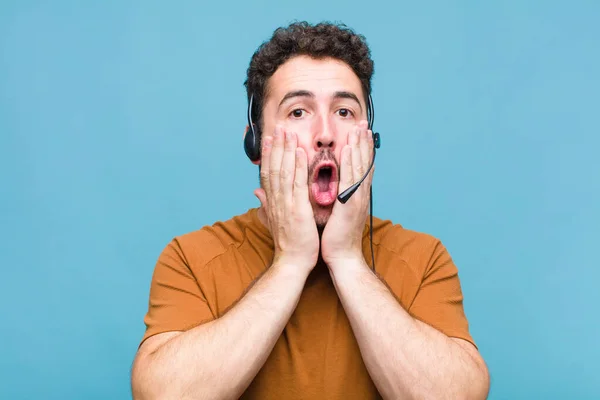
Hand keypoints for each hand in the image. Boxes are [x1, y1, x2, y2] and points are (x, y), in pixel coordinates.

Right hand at [254, 126, 319, 272]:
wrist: (293, 263)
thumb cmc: (289, 244)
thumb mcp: (274, 221)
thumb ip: (265, 204)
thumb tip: (256, 192)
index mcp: (272, 202)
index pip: (268, 173)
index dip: (268, 155)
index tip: (269, 139)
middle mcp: (276, 200)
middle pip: (274, 168)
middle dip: (276, 146)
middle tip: (278, 127)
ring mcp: (286, 204)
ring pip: (284, 172)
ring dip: (286, 150)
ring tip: (288, 133)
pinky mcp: (297, 209)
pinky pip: (297, 184)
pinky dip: (298, 167)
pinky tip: (300, 153)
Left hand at [321, 120, 373, 268]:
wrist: (341, 256)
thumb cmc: (335, 237)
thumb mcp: (335, 213)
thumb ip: (334, 196)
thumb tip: (332, 185)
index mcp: (355, 195)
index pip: (359, 167)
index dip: (361, 148)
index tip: (360, 132)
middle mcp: (360, 194)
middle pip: (363, 163)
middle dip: (363, 142)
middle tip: (363, 123)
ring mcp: (357, 198)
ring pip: (360, 166)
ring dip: (360, 146)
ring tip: (359, 128)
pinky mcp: (350, 204)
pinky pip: (351, 179)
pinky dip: (352, 162)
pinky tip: (350, 149)